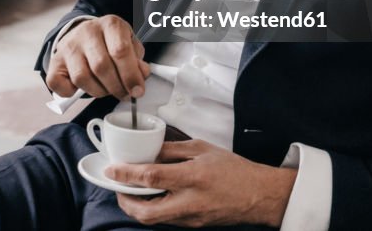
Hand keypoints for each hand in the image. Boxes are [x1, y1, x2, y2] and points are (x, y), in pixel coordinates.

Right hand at [45, 15, 149, 99]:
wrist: (85, 33)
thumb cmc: (110, 42)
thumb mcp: (130, 44)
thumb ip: (138, 61)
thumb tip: (141, 75)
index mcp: (110, 24)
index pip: (120, 51)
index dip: (131, 75)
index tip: (137, 91)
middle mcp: (87, 32)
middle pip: (101, 66)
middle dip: (116, 87)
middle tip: (124, 94)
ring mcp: (69, 45)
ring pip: (82, 77)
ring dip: (98, 91)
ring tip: (106, 89)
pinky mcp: (55, 60)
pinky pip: (58, 83)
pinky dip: (70, 92)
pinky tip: (82, 88)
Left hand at [105, 139, 296, 227]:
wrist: (259, 195)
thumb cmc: (234, 170)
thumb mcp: (202, 149)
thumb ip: (172, 150)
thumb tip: (148, 151)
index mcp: (193, 178)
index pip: (151, 178)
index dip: (127, 174)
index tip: (112, 170)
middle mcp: (190, 202)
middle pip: (146, 212)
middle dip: (124, 202)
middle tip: (117, 188)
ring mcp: (191, 218)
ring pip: (154, 219)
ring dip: (137, 207)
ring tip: (131, 190)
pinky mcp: (193, 225)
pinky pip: (166, 220)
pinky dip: (153, 209)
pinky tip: (151, 197)